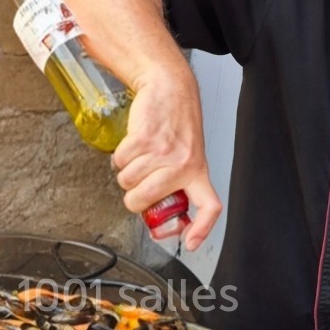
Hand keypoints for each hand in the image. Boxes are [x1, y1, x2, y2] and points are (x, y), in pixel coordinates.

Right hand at [112, 72, 221, 251]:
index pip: (209, 206)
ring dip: (125, 172)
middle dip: (132, 197)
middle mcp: (183, 164)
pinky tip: (133, 145)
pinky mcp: (144, 139)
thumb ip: (177, 183)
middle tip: (138, 185)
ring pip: (128, 182)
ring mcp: (163, 152)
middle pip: (145, 201)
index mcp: (197, 171)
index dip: (201, 229)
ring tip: (139, 157)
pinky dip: (120, 156)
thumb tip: (158, 217)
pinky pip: (120, 162)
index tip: (190, 242)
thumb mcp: (187, 155)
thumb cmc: (177, 122)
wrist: (169, 87)